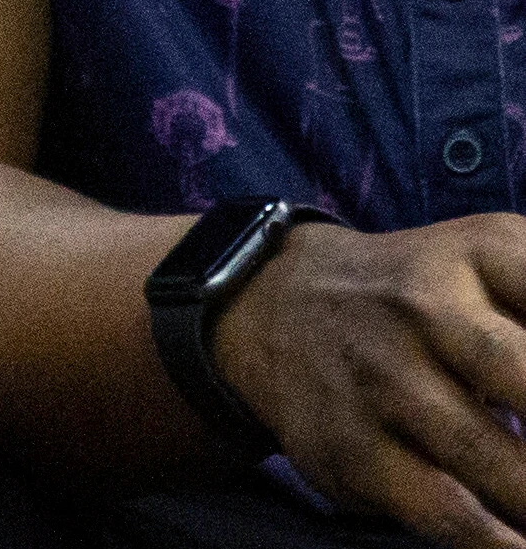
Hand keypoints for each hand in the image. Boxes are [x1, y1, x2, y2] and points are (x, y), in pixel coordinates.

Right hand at [213, 216, 525, 547]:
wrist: (271, 307)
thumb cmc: (428, 295)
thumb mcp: (500, 261)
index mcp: (487, 251)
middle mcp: (426, 306)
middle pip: (525, 377)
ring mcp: (382, 379)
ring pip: (496, 461)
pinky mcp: (351, 448)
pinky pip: (445, 512)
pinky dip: (501, 541)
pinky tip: (524, 543)